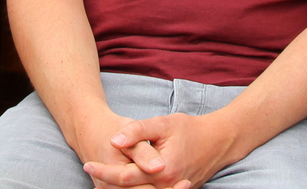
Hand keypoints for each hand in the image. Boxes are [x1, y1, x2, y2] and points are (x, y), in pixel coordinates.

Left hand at [84, 111, 238, 188]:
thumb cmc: (190, 129)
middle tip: (90, 171)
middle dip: (107, 184)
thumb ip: (137, 131)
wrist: (218, 141)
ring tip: (101, 182)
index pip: (124, 177)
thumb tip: (114, 140)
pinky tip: (122, 185)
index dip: (104, 171)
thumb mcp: (163, 124)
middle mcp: (166, 186)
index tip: (88, 163)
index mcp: (161, 170)